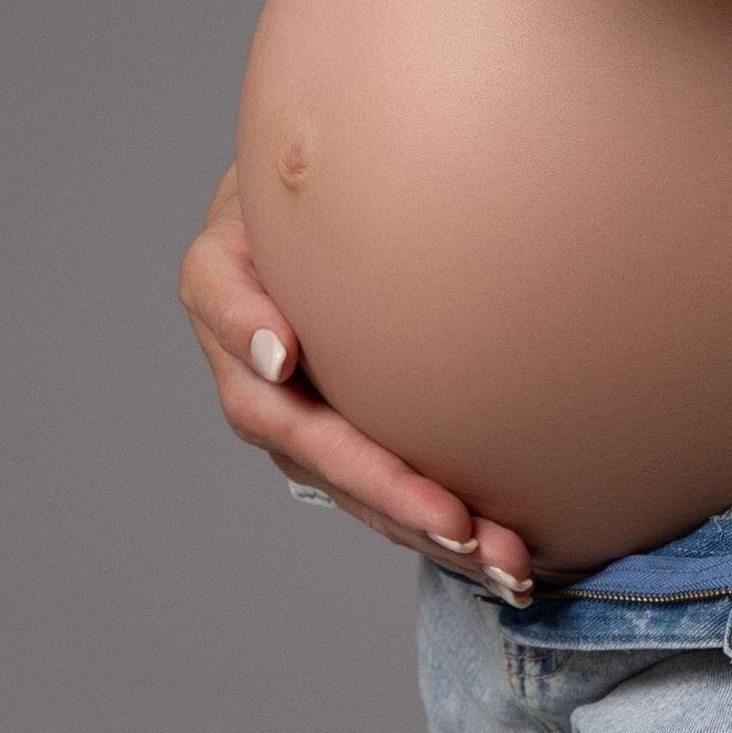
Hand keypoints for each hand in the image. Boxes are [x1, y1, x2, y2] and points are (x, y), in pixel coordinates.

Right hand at [177, 164, 536, 601]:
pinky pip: (388, 489)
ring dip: (426, 528)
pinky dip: (442, 525)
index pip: (234, 328)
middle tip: (458, 523)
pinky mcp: (345, 432)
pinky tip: (507, 557)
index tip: (290, 360)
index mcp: (224, 291)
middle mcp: (254, 370)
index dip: (259, 347)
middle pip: (310, 444)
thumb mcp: (281, 169)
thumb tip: (288, 334)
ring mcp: (298, 410)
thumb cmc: (305, 178)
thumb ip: (287, 204)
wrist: (324, 199)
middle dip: (386, 490)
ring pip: (354, 486)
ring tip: (505, 563)